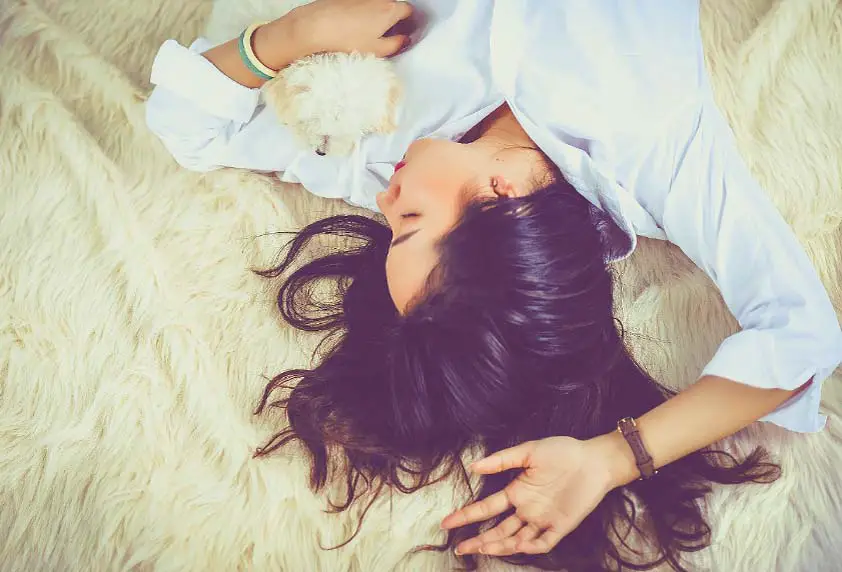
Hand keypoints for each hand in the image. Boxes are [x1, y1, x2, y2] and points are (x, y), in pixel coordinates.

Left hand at [289, 0, 415, 57]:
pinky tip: (352, 26)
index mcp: (390, 10)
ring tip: (367, 33)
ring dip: (376, 16)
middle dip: (392, 18)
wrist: (316, 25)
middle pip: (392, 6)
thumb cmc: (347, 38)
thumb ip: (396, 44)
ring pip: (376, 5)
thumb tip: (404, 40)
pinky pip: (362, 4)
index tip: (405, 31)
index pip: (408, 10)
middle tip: (387, 35)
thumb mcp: (377, 49)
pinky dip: (362, 13)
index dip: (409, 21)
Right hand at [440, 435, 625, 556]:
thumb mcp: (529, 450)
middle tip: (460, 548)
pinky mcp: (561, 526)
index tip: (447, 522)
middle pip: (498, 529)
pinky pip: (543, 542)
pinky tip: (518, 546)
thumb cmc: (563, 452)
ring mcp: (543, 519)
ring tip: (482, 548)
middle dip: (479, 539)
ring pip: (517, 539)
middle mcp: (527, 509)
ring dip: (500, 545)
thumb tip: (475, 466)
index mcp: (517, 491)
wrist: (595, 460)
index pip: (487, 508)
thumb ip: (503, 459)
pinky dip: (531, 547)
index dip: (467, 516)